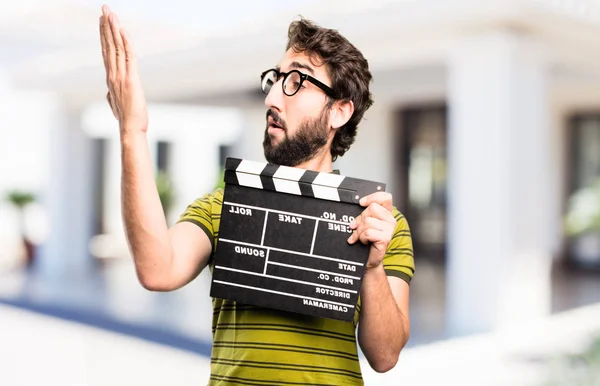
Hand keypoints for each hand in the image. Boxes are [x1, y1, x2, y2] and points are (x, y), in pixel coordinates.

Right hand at [99, 5, 147, 132]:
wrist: (130, 129)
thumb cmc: (126, 118)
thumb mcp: (116, 104)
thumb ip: (111, 95)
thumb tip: (108, 94)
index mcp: (111, 79)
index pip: (106, 52)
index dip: (104, 36)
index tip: (102, 21)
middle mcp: (113, 75)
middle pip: (109, 45)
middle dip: (106, 26)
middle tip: (104, 8)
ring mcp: (120, 77)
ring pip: (117, 48)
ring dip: (114, 29)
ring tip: (111, 13)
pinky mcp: (131, 80)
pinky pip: (128, 57)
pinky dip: (126, 42)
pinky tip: (123, 30)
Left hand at [347, 192, 395, 268]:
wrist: (369, 259)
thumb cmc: (367, 242)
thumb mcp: (364, 225)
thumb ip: (364, 215)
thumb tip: (357, 208)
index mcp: (386, 214)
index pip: (385, 198)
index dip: (373, 197)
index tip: (362, 203)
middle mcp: (390, 221)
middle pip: (372, 208)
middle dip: (360, 218)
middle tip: (356, 227)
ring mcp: (389, 230)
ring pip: (368, 221)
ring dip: (359, 230)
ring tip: (359, 237)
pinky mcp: (385, 239)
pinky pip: (368, 232)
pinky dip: (362, 237)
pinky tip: (363, 241)